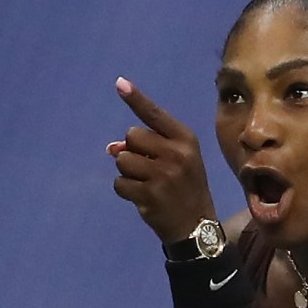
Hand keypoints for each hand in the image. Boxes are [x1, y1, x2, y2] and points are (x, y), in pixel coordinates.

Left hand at [108, 77, 216, 243]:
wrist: (196, 224)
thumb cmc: (184, 185)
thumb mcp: (176, 160)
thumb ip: (148, 147)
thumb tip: (111, 148)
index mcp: (185, 139)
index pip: (154, 114)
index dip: (135, 98)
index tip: (119, 82)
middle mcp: (176, 153)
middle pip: (132, 136)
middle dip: (132, 150)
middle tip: (149, 167)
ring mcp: (163, 174)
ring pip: (122, 159)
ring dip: (127, 172)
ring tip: (146, 183)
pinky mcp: (150, 194)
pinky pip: (119, 183)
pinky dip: (125, 190)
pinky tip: (142, 197)